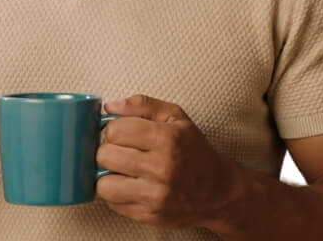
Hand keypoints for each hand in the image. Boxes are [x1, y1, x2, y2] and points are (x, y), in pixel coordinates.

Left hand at [96, 95, 236, 228]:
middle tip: (119, 149)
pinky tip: (128, 184)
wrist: (218, 191)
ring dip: (107, 175)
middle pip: (105, 156)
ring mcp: (155, 197)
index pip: (115, 131)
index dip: (112, 128)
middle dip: (107, 150)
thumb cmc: (194, 150)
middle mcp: (161, 170)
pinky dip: (115, 193)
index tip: (120, 132)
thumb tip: (109, 107)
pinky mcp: (150, 216)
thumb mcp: (175, 117)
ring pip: (104, 185)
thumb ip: (142, 105)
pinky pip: (114, 205)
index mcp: (166, 140)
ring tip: (119, 169)